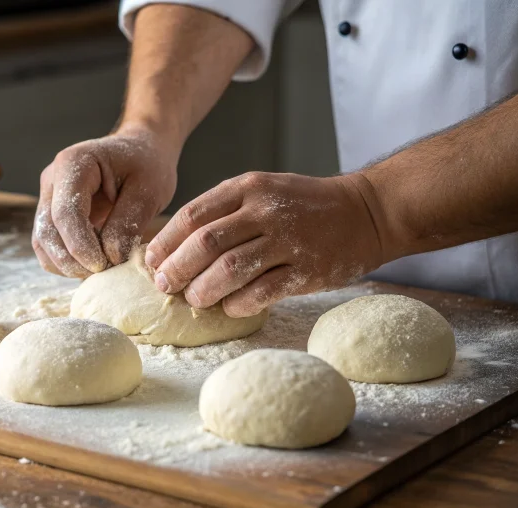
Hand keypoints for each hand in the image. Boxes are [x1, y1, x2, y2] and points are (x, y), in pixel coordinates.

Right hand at [32, 123, 177, 276]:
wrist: (141, 150)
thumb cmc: (147, 164)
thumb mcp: (148, 190)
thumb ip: (127, 222)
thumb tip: (110, 257)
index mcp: (72, 163)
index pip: (66, 213)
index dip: (80, 245)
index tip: (103, 266)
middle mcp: (52, 179)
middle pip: (47, 230)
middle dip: (71, 260)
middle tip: (102, 273)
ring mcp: (48, 196)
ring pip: (42, 241)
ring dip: (65, 264)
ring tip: (98, 271)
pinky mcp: (52, 213)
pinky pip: (48, 244)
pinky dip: (65, 261)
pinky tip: (90, 265)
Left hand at [145, 172, 384, 316]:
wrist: (366, 211)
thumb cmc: (301, 206)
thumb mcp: (260, 192)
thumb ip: (221, 213)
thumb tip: (171, 248)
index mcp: (246, 188)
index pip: (192, 215)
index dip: (165, 243)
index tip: (151, 262)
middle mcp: (264, 211)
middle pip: (205, 243)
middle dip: (178, 269)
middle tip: (165, 286)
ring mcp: (287, 239)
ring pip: (230, 269)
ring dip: (205, 290)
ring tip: (195, 300)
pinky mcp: (307, 269)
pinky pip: (263, 291)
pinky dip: (239, 304)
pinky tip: (230, 308)